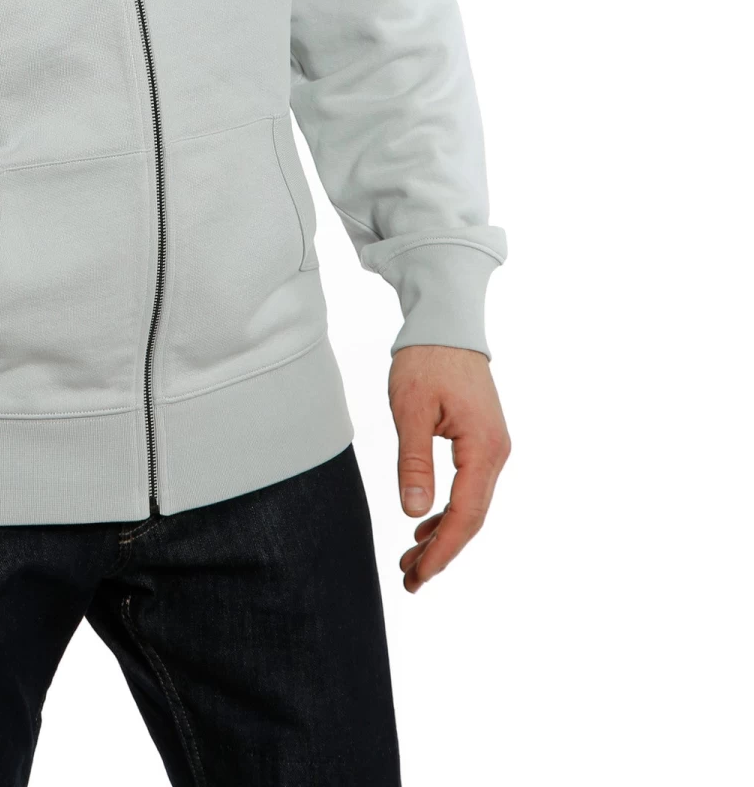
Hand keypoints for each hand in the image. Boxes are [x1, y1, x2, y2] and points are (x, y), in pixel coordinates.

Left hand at [388, 345, 509, 592]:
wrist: (446, 325)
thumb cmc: (427, 362)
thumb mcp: (411, 411)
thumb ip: (414, 462)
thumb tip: (415, 513)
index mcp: (484, 449)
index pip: (466, 515)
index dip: (443, 551)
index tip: (419, 576)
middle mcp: (496, 453)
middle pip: (472, 518)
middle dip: (441, 552)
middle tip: (409, 579)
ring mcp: (492, 448)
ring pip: (471, 505)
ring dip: (443, 534)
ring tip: (411, 560)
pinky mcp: (482, 441)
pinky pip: (469, 487)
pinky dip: (448, 510)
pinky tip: (425, 524)